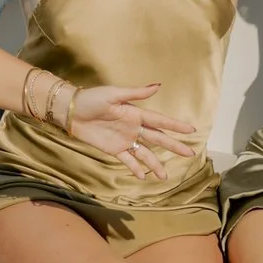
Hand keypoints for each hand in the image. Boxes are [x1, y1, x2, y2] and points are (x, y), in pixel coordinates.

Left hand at [68, 82, 199, 179]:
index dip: (175, 126)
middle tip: (189, 153)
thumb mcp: (114, 94)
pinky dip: (135, 167)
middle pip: (157, 138)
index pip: (159, 121)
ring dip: (155, 164)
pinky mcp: (113, 149)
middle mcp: (133, 128)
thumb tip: (158, 86)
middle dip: (173, 146)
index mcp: (135, 113)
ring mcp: (124, 140)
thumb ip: (136, 93)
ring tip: (165, 176)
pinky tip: (143, 176)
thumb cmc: (91, 99)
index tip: (191, 130)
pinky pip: (127, 160)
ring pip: (144, 153)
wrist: (71, 111)